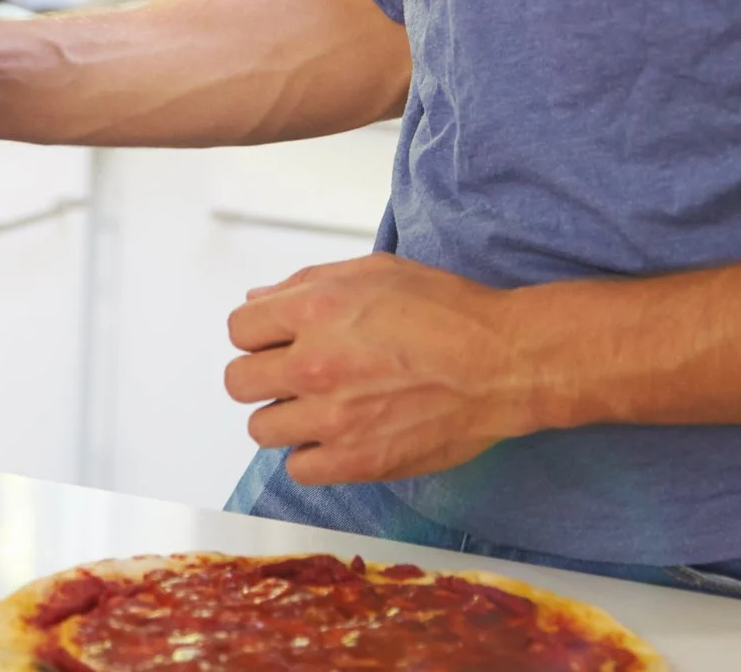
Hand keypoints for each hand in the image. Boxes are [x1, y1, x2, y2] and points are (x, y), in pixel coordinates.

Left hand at [223, 252, 536, 486]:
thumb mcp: (374, 272)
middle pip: (239, 382)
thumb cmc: (447, 311)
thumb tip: (259, 300)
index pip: (239, 328)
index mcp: (315, 310)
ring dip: (284, 417)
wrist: (501, 364)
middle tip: (295, 374)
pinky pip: (297, 469)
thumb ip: (307, 284)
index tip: (279, 339)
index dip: (259, 333)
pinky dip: (310, 456)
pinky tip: (336, 437)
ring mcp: (332, 418)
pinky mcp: (356, 461)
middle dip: (262, 375)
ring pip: (261, 429)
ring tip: (320, 408)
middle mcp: (314, 364)